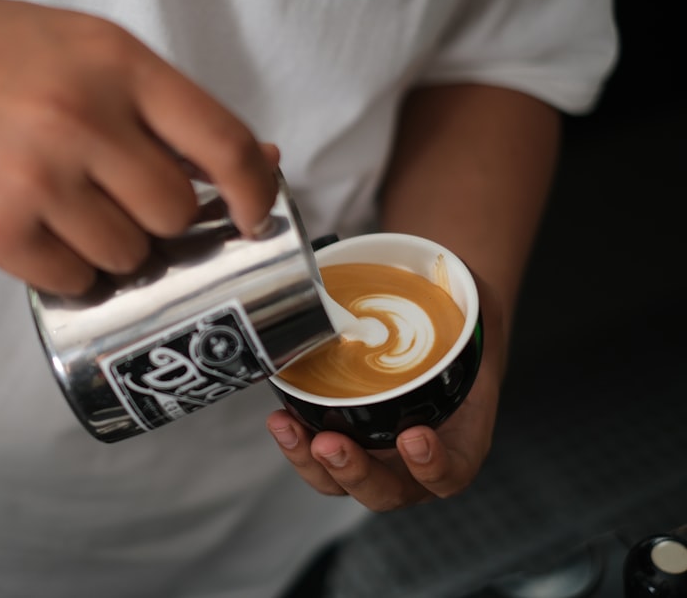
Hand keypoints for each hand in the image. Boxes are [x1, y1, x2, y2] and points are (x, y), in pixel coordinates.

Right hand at [0, 0, 279, 294]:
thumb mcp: (85, 48)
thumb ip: (164, 107)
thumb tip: (254, 162)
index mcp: (116, 64)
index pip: (221, 142)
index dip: (253, 190)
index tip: (254, 214)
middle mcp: (82, 120)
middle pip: (172, 214)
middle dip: (159, 220)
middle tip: (121, 200)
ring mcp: (37, 180)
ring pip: (126, 256)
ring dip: (111, 247)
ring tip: (69, 210)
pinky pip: (71, 280)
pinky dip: (67, 268)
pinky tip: (38, 231)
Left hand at [267, 278, 506, 509]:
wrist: (438, 326)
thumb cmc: (460, 323)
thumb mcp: (475, 308)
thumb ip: (464, 298)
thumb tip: (434, 263)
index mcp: (461, 437)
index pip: (452, 474)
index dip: (434, 467)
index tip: (415, 436)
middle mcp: (415, 460)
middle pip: (387, 491)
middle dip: (356, 474)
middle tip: (332, 444)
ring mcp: (377, 455)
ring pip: (342, 482)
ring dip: (312, 462)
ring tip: (290, 429)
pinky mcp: (343, 439)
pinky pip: (317, 454)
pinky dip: (297, 442)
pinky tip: (280, 418)